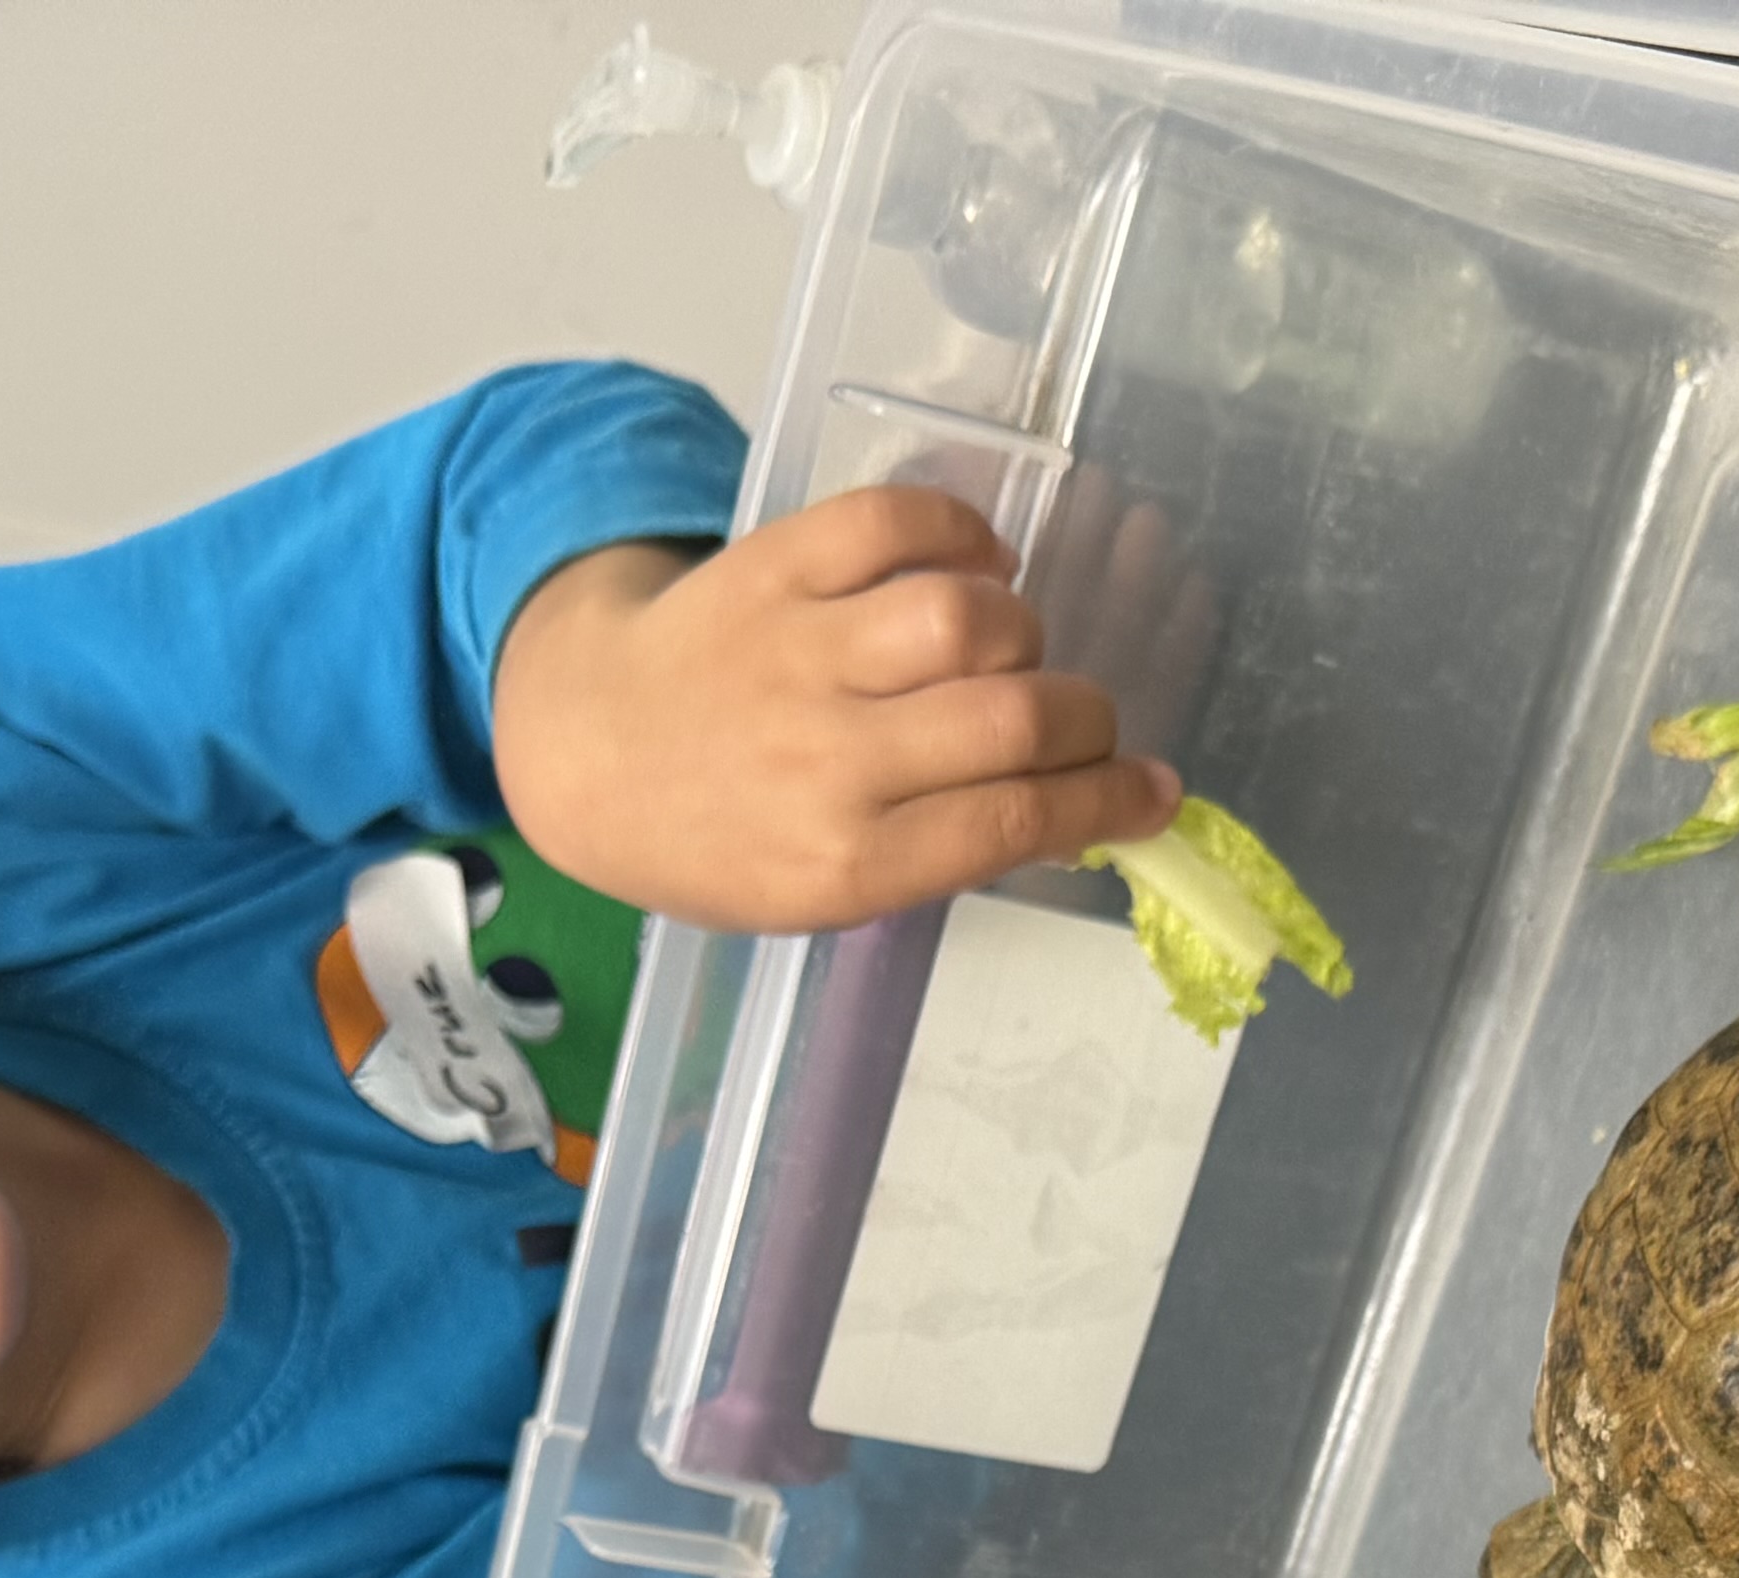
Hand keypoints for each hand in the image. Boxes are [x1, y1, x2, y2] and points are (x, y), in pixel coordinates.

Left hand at [492, 489, 1180, 932]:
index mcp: (841, 865)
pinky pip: (894, 522)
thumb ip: (936, 853)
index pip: (1013, 825)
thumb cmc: (717, 837)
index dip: (1107, 801)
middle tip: (1079, 722)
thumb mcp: (820, 894)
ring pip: (965, 617)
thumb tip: (1071, 806)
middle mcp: (822, 763)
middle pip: (1011, 718)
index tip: (1153, 791)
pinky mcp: (770, 569)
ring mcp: (794, 656)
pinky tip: (971, 563)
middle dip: (1084, 718)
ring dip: (1018, 629)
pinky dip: (959, 531)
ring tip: (1005, 650)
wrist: (585, 755)